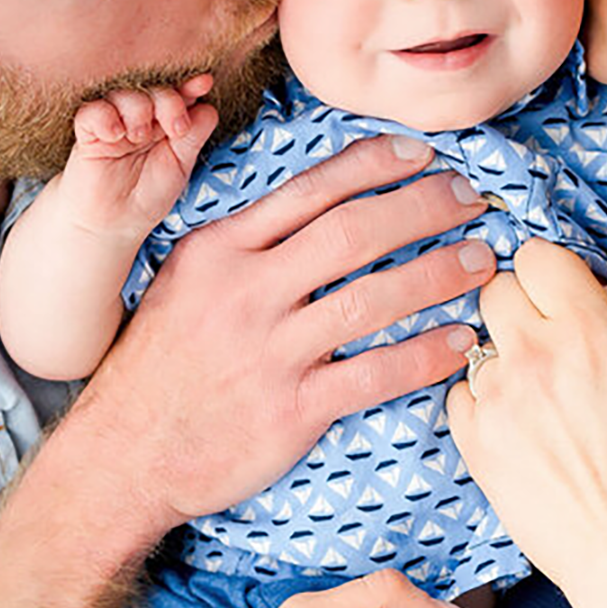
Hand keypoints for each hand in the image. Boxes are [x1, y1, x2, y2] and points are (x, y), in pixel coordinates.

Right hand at [56, 76, 217, 242]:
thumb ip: (193, 136)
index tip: (204, 83)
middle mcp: (141, 117)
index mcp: (165, 123)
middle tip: (175, 129)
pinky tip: (114, 135)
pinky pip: (92, 112)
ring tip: (139, 136)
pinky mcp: (88, 134)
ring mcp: (114, 122)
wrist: (115, 223)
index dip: (191, 87)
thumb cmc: (149, 194)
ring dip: (137, 110)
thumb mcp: (180, 166)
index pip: (179, 96)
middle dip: (169, 102)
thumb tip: (208, 107)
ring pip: (124, 95)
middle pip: (155, 90)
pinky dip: (105, 117)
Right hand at [86, 135, 495, 538]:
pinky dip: (424, 355)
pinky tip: (460, 342)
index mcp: (221, 250)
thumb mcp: (186, 280)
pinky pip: (374, 375)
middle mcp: (246, 291)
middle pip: (353, 230)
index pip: (311, 188)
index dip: (376, 165)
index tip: (424, 154)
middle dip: (423, 207)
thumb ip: (249, 243)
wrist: (124, 453)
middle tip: (471, 198)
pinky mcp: (290, 410)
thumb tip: (321, 206)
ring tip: (482, 261)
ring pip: (372, 298)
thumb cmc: (161, 364)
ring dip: (438, 274)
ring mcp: (269, 352)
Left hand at [448, 242, 606, 607]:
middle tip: (544, 337)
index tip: (561, 293)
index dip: (551, 272)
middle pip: (497, 289)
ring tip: (532, 390)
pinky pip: (459, 396)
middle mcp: (537, 354)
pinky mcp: (475, 443)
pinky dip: (480, 404)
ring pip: (476, 344)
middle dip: (520, 307)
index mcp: (593, 329)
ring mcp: (499, 399)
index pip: (538, 254)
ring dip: (501, 359)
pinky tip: (513, 423)